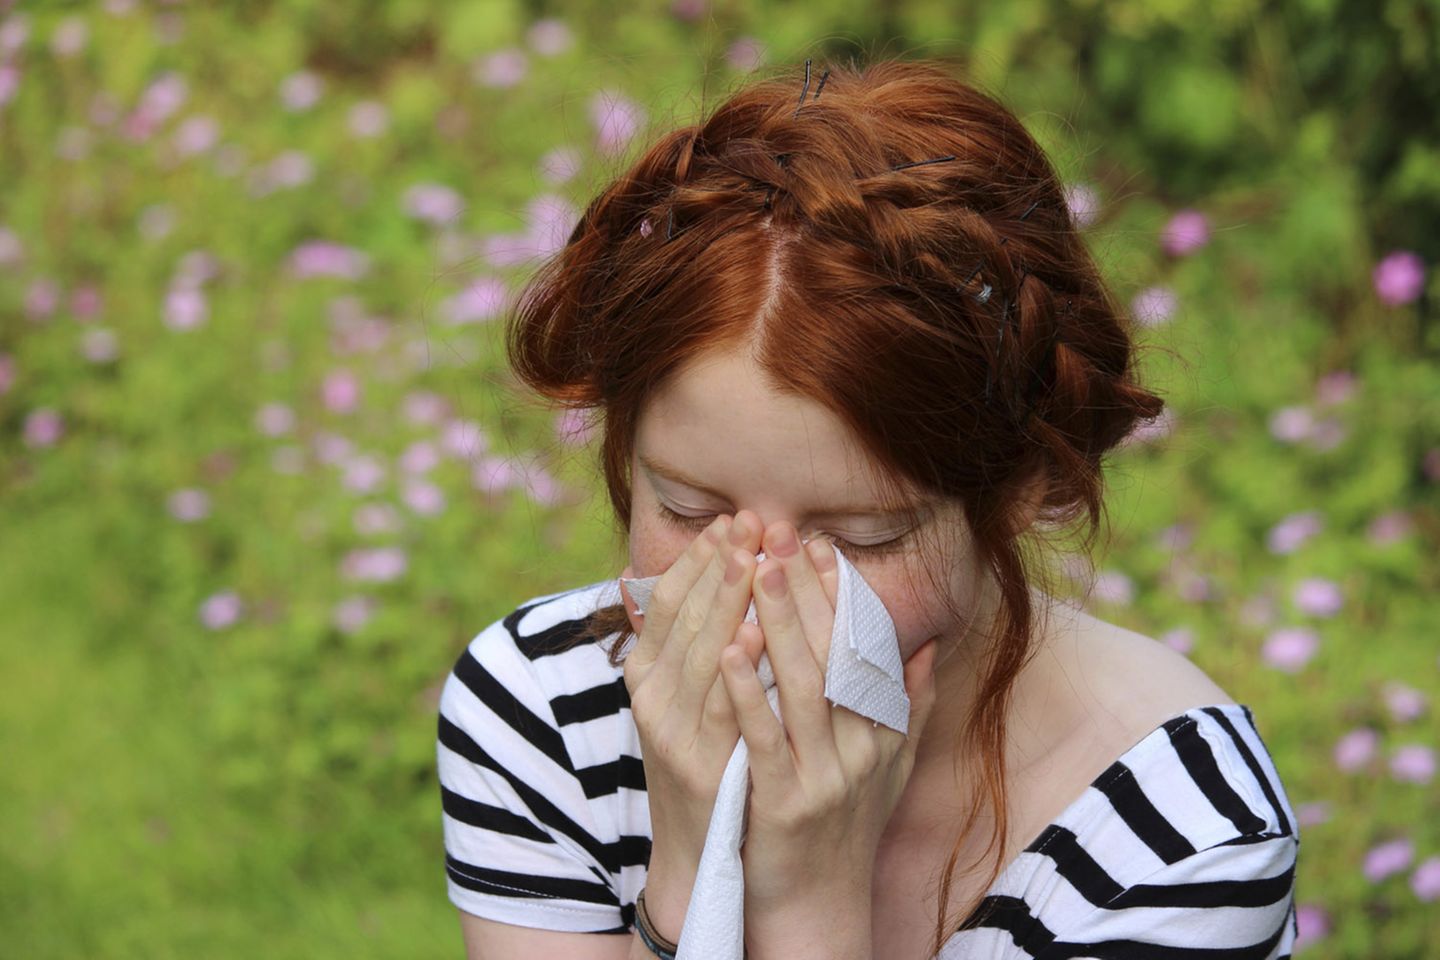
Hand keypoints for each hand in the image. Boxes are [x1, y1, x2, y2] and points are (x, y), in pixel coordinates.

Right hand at [616, 510, 768, 932]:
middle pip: (682, 616)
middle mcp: (653, 697)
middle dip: (717, 564)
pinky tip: (757, 634)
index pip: (668, 600)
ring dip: (724, 600)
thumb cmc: (705, 765)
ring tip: (752, 555)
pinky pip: (721, 709)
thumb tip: (713, 582)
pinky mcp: (697, 765)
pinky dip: (736, 669)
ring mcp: (672, 732)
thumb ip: (697, 643)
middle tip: (750, 518)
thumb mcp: (690, 699)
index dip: (697, 558)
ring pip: (698, 652)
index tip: (731, 519)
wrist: (699, 854)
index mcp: (648, 674)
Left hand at [718, 521, 939, 912]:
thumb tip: (926, 642)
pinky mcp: (783, 802)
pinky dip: (746, 689)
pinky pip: (764, 736)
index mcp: (883, 732)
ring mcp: (824, 775)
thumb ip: (909, 704)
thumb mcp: (890, 766)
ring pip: (802, 685)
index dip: (842, 593)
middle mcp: (862, 749)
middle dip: (806, 589)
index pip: (864, 647)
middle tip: (780, 533)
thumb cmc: (848, 826)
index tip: (820, 544)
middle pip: (835, 653)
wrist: (819, 906)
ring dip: (777, 622)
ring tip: (756, 569)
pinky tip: (726, 646)